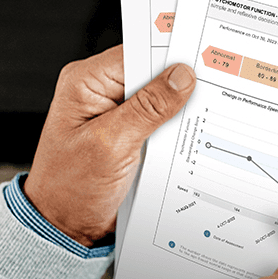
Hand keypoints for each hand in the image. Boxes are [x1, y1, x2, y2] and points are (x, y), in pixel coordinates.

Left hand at [24, 45, 195, 246]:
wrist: (67, 226)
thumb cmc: (71, 188)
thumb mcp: (111, 145)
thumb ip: (148, 108)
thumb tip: (181, 76)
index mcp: (86, 82)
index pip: (136, 52)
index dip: (169, 54)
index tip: (202, 59)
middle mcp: (102, 93)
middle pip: (151, 74)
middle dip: (179, 84)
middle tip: (210, 90)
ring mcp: (118, 116)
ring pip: (160, 100)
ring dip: (179, 112)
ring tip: (200, 118)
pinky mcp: (130, 136)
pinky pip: (159, 123)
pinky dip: (175, 131)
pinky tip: (188, 137)